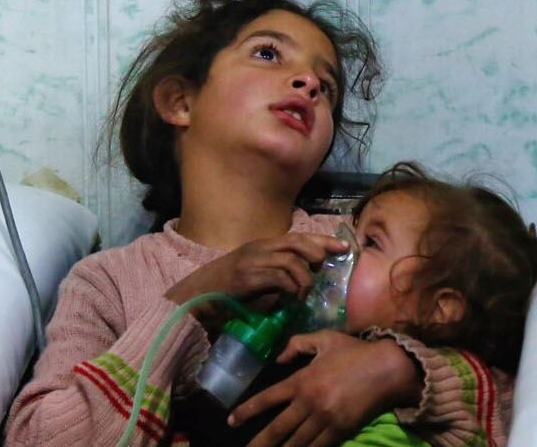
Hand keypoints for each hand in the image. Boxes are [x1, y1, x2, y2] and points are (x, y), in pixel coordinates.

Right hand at [165, 233, 348, 332]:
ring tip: (303, 293)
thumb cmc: (223, 290)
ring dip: (304, 278)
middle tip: (327, 266)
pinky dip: (291, 288)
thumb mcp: (254, 277)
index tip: (344, 247)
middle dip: (319, 251)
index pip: (297, 236)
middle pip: (298, 241)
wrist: (193, 298)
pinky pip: (279, 278)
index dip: (322, 240)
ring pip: (292, 260)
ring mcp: (251, 261)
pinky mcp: (247, 278)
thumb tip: (302, 283)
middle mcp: (258, 248)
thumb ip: (275, 275)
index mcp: (261, 246)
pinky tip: (292, 300)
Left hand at [230, 331, 421, 446]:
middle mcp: (309, 403)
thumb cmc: (356, 352)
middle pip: (277, 429)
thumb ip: (298, 344)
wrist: (388, 368)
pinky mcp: (340, 431)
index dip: (247, 411)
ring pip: (295, 443)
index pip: (267, 399)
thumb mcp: (326, 338)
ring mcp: (324, 419)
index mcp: (302, 380)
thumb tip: (278, 359)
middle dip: (259, 444)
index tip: (232, 421)